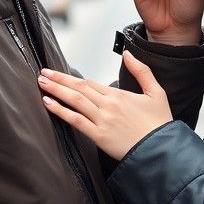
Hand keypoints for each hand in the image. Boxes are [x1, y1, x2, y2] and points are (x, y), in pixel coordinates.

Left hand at [38, 52, 171, 159]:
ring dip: (56, 91)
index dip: (71, 78)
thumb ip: (142, 71)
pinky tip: (49, 104)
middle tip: (42, 73)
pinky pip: (76, 120)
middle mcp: (108, 105)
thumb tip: (128, 53)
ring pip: (75, 101)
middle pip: (79, 88)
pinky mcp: (99, 136)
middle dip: (58, 80)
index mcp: (119, 94)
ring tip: (41, 84)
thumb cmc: (159, 124)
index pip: (90, 83)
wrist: (161, 150)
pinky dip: (61, 111)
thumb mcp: (156, 92)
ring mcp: (102, 120)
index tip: (57, 73)